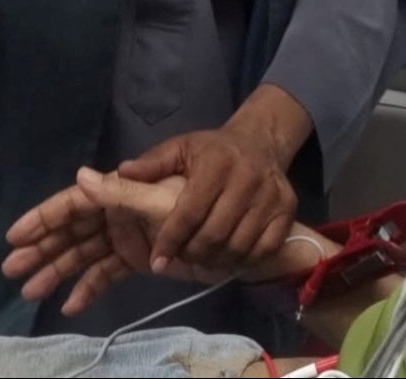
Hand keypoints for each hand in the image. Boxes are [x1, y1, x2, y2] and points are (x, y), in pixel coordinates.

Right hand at [3, 169, 224, 315]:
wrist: (244, 220)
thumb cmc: (206, 198)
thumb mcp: (163, 195)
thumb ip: (124, 190)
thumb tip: (81, 176)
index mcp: (123, 192)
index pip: (74, 204)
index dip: (44, 218)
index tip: (14, 236)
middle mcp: (119, 213)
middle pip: (72, 233)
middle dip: (42, 250)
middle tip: (11, 270)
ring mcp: (128, 236)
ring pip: (84, 255)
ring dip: (58, 272)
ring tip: (29, 292)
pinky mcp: (139, 258)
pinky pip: (107, 273)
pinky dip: (88, 287)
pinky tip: (68, 305)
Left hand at [117, 123, 297, 274]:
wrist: (261, 142)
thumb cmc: (211, 151)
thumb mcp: (179, 149)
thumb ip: (150, 165)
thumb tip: (118, 174)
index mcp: (218, 163)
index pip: (189, 212)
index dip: (170, 240)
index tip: (156, 261)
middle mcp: (248, 178)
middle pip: (213, 235)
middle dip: (190, 253)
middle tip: (180, 256)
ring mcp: (271, 196)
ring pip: (237, 247)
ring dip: (214, 259)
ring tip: (201, 256)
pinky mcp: (287, 210)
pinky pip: (262, 250)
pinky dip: (242, 259)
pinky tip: (228, 253)